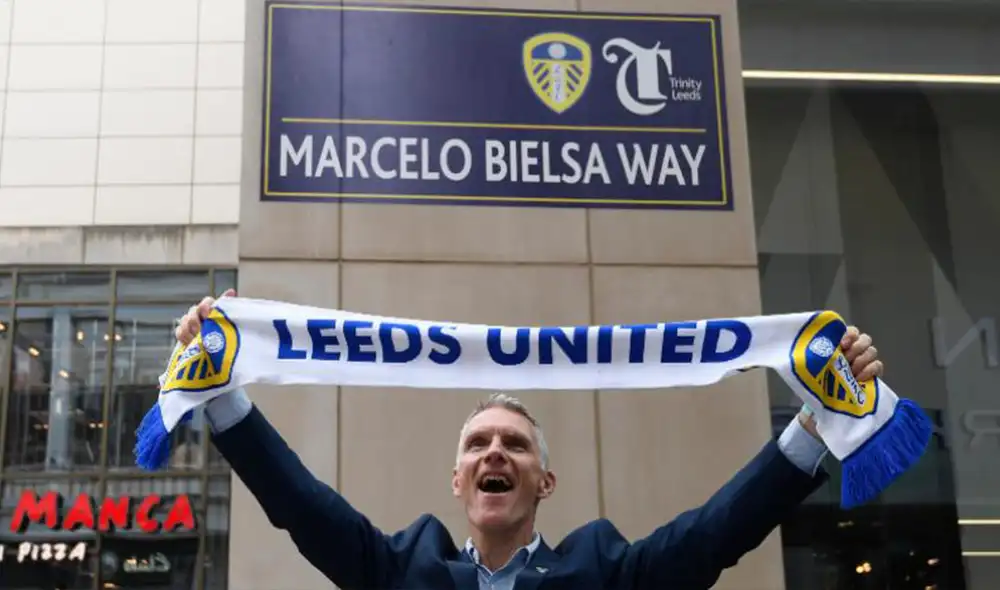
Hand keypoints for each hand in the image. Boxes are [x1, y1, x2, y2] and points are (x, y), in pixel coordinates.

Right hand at [175, 289, 235, 345]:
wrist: (217, 354)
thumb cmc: (224, 337)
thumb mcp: (228, 323)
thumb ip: (226, 307)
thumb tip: (231, 291)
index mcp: (213, 309)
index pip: (207, 301)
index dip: (205, 306)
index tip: (206, 315)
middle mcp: (201, 314)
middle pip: (193, 310)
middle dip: (195, 319)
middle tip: (198, 329)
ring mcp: (191, 324)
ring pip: (185, 320)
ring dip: (189, 328)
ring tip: (195, 336)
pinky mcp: (184, 334)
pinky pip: (179, 331)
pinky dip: (183, 336)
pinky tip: (189, 341)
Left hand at [798, 325, 882, 439]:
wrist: (824, 407)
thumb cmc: (817, 385)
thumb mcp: (813, 370)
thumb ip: (815, 358)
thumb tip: (805, 352)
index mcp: (839, 346)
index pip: (850, 331)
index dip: (849, 334)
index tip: (842, 344)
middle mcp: (853, 351)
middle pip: (864, 339)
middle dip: (857, 347)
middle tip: (847, 357)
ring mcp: (864, 362)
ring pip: (872, 350)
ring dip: (862, 359)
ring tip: (852, 371)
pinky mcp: (872, 375)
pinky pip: (878, 365)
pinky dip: (869, 370)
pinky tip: (859, 379)